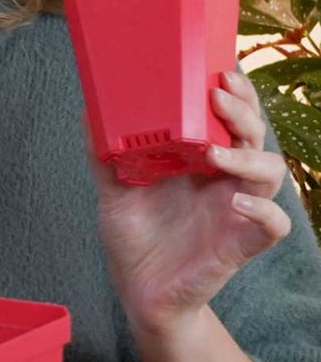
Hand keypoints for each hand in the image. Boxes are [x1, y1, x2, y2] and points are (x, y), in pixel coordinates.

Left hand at [95, 70, 290, 342]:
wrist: (140, 291)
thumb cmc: (135, 236)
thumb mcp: (113, 188)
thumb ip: (103, 151)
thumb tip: (88, 108)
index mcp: (200, 160)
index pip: (229, 117)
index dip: (235, 93)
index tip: (219, 71)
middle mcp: (224, 179)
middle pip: (254, 135)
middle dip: (244, 111)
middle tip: (218, 95)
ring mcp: (237, 209)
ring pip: (271, 172)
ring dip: (248, 156)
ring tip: (215, 152)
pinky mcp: (241, 244)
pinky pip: (273, 224)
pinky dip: (264, 210)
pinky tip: (238, 201)